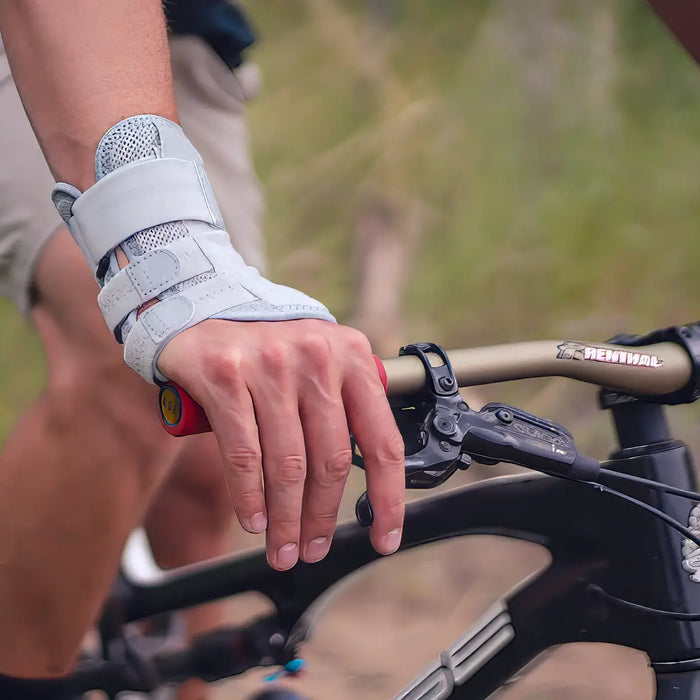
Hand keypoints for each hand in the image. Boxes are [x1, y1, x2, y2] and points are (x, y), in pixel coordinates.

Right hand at [158, 318, 404, 569]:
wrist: (204, 306)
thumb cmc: (269, 349)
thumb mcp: (319, 363)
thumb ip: (344, 405)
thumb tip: (367, 475)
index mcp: (352, 358)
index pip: (383, 439)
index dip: (388, 497)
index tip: (384, 537)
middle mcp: (317, 358)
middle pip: (330, 461)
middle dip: (321, 518)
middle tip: (311, 550)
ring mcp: (271, 365)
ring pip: (287, 464)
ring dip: (285, 519)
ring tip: (281, 548)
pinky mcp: (226, 375)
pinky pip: (244, 453)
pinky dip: (250, 497)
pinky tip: (254, 520)